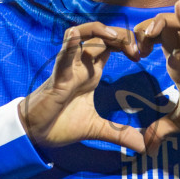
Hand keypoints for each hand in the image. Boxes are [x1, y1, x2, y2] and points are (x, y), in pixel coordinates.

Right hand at [19, 23, 146, 151]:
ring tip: (115, 38)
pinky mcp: (58, 77)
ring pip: (82, 35)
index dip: (127, 44)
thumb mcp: (97, 129)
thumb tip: (143, 147)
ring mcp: (69, 68)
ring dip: (99, 31)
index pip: (111, 46)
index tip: (140, 56)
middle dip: (121, 35)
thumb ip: (120, 134)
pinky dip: (70, 44)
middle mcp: (82, 65)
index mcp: (92, 73)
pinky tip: (76, 36)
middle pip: (101, 35)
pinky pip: (63, 55)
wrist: (36, 134)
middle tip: (136, 49)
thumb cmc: (61, 125)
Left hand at [133, 1, 179, 153]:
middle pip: (157, 26)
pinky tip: (179, 7)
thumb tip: (147, 146)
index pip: (151, 41)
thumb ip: (161, 130)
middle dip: (140, 31)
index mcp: (175, 63)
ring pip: (172, 25)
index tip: (128, 57)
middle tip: (132, 51)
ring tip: (146, 37)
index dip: (136, 42)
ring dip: (155, 24)